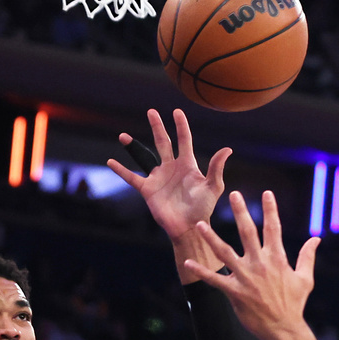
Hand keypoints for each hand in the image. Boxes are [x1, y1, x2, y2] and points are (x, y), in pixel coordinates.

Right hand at [107, 108, 231, 241]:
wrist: (188, 227)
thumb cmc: (203, 209)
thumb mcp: (212, 187)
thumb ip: (216, 168)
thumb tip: (227, 149)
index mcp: (187, 165)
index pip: (184, 140)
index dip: (181, 126)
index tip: (177, 111)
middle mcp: (172, 168)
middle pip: (163, 142)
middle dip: (157, 127)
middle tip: (152, 112)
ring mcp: (158, 178)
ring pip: (144, 156)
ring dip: (133, 146)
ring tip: (122, 135)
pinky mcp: (148, 190)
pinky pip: (132, 177)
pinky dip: (121, 170)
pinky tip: (111, 162)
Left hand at [185, 191, 318, 339]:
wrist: (284, 329)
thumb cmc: (294, 304)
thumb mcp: (305, 279)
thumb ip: (307, 256)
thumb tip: (316, 239)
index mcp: (277, 258)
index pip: (274, 228)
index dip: (270, 209)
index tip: (266, 193)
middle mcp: (260, 264)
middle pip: (248, 232)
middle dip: (241, 212)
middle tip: (233, 194)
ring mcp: (246, 277)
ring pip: (225, 253)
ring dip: (211, 238)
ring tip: (199, 225)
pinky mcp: (235, 292)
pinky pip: (214, 279)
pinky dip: (201, 271)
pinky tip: (188, 263)